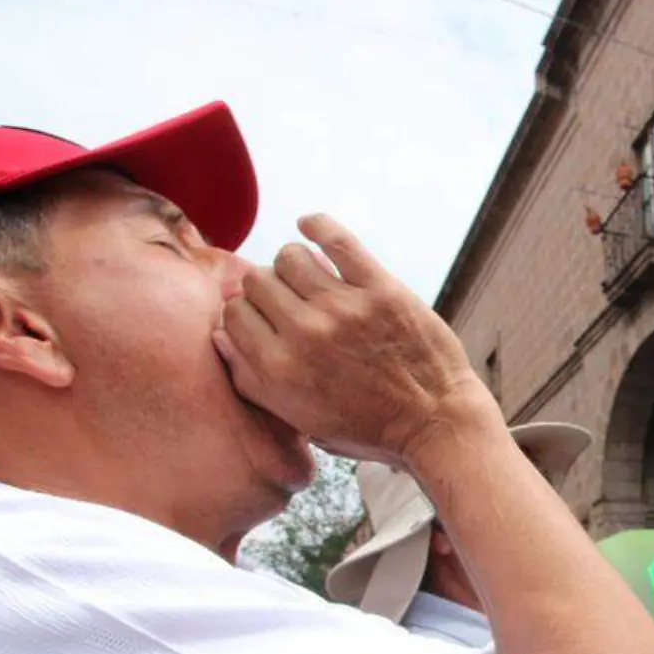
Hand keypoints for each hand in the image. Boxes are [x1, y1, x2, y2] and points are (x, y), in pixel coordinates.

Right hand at [215, 214, 499, 466]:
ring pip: (291, 256)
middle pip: (258, 282)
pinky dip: (317, 225)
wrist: (434, 422)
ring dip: (294, 265)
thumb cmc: (367, 428)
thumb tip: (219, 334)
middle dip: (268, 290)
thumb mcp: (300, 420)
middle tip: (290, 302)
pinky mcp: (380, 289)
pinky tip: (310, 226)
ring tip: (309, 279)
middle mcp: (305, 334)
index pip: (234, 315)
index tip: (262, 317)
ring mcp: (344, 308)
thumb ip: (254, 380)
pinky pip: (337, 239)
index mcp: (279, 369)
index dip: (245, 314)